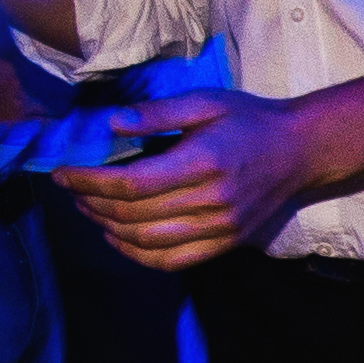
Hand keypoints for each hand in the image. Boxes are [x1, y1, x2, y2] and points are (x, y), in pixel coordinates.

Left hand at [63, 88, 314, 270]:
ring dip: (108, 229)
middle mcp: (211, 202)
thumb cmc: (249, 120)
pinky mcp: (225, 244)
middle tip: (72, 190)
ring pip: (147, 241)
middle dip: (92, 203)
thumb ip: (157, 113)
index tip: (63, 173)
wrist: (300, 151)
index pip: (132, 183)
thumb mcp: (205, 101)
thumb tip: (110, 124)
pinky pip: (172, 261)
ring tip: (89, 210)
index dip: (90, 182)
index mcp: (203, 163)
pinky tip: (117, 239)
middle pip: (134, 215)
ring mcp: (220, 229)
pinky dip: (137, 255)